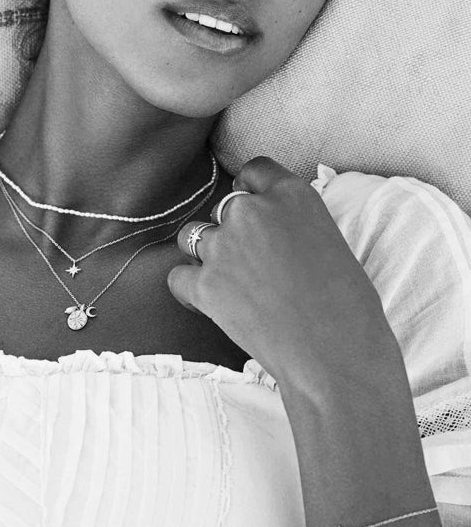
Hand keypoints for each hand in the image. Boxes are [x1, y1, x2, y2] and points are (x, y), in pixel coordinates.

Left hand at [168, 157, 400, 387]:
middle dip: (232, 231)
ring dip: (208, 256)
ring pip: (194, 237)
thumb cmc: (348, 308)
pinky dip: (190, 290)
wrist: (336, 356)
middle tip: (252, 265)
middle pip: (224, 208)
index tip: (253, 211)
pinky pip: (178, 277)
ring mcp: (224, 246)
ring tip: (233, 285)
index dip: (249, 190)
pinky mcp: (204, 284)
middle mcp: (252, 212)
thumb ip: (294, 224)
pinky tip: (210, 305)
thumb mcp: (330, 242)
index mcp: (292, 194)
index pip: (254, 170)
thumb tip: (272, 232)